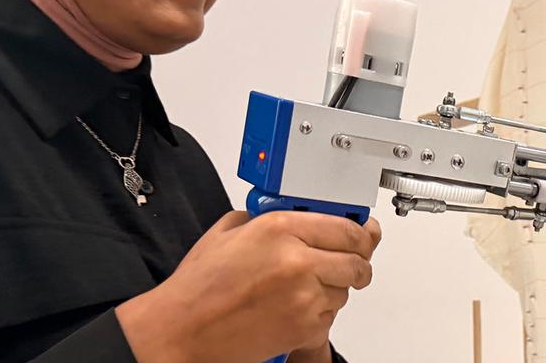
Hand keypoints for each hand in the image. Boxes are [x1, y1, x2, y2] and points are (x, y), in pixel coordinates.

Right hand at [116, 211, 383, 362]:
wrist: (182, 331)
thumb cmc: (200, 287)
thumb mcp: (229, 231)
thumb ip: (267, 218)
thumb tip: (298, 215)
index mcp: (280, 228)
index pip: (347, 228)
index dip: (360, 232)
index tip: (362, 234)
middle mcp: (297, 260)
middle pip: (357, 260)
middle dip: (355, 262)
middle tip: (347, 263)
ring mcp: (304, 296)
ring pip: (346, 290)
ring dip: (333, 288)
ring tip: (302, 289)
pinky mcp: (305, 327)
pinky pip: (331, 316)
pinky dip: (319, 313)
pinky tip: (292, 308)